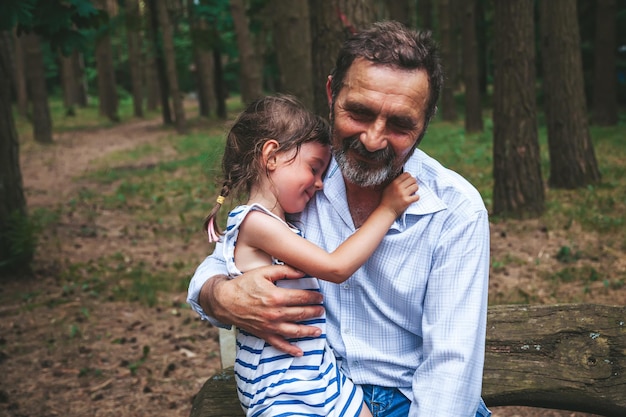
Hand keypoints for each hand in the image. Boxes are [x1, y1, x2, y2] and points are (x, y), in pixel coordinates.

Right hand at [199, 264, 324, 355]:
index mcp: (276, 297)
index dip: (313, 297)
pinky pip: (279, 344)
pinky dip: (290, 349)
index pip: (301, 297)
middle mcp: (275, 313)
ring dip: (308, 331)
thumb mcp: (263, 272)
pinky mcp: (264, 334)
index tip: (320, 297)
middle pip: (301, 314)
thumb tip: (303, 271)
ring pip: (294, 331)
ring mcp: (270, 326)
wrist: (225, 301)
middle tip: (322, 310)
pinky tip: (300, 352)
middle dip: (314, 312)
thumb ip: (284, 270)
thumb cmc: (244, 284)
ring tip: (318, 330)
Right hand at [380, 172, 419, 215]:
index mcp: (394, 183)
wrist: (386, 211)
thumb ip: (395, 183)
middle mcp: (399, 187)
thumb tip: (404, 179)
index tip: (409, 181)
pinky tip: (412, 199)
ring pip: (416, 186)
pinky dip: (416, 197)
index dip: (409, 177)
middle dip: (413, 183)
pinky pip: (417, 196)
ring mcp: (403, 194)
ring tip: (412, 192)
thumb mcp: (388, 188)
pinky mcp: (407, 201)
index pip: (406, 174)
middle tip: (411, 187)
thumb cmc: (386, 200)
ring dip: (415, 189)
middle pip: (412, 179)